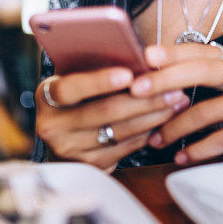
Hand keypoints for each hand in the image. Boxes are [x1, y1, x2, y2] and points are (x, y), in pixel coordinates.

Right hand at [35, 66, 188, 170]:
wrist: (61, 134)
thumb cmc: (77, 95)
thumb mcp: (75, 77)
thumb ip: (94, 67)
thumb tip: (137, 57)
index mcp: (46, 96)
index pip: (71, 88)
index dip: (100, 82)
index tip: (129, 75)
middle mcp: (52, 126)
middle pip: (104, 112)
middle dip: (145, 99)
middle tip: (174, 87)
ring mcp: (69, 150)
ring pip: (120, 131)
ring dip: (153, 115)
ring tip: (176, 101)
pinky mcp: (88, 166)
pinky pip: (124, 147)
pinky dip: (147, 132)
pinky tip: (163, 120)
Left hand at [130, 43, 222, 164]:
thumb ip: (206, 70)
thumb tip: (157, 72)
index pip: (200, 50)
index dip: (172, 53)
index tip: (145, 56)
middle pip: (202, 72)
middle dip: (165, 81)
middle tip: (136, 90)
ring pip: (207, 112)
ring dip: (174, 127)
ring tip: (154, 139)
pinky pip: (222, 140)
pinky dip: (198, 149)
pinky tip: (181, 155)